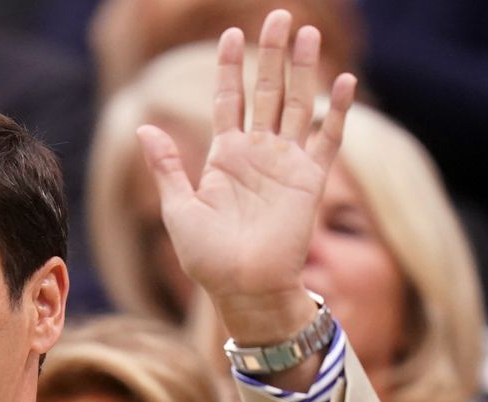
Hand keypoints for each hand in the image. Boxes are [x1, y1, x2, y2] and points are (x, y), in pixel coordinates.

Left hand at [137, 11, 354, 351]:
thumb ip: (167, 166)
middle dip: (273, 54)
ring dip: (303, 69)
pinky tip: (344, 81)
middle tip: (281, 16)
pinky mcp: (310, 180)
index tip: (232, 34)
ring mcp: (286, 164)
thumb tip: (143, 127)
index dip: (231, 67)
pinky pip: (327, 138)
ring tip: (306, 33)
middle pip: (268, 91)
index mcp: (225, 156)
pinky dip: (336, 111)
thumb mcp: (178, 207)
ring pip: (297, 103)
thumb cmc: (207, 257)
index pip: (229, 99)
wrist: (242, 288)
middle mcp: (259, 153)